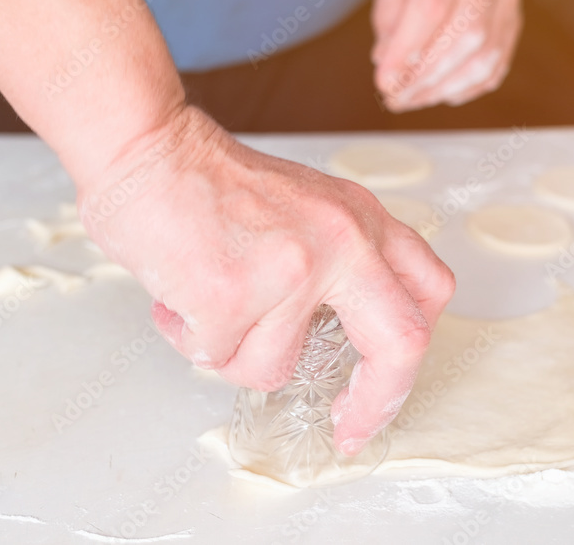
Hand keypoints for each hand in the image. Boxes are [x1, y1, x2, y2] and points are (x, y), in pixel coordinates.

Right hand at [78, 107, 454, 454]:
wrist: (146, 146)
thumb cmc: (210, 182)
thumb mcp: (305, 208)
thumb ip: (336, 263)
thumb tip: (336, 333)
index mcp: (361, 220)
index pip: (427, 292)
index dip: (411, 354)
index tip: (380, 391)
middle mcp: (341, 241)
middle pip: (401, 343)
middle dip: (374, 403)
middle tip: (345, 427)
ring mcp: (292, 269)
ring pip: (272, 367)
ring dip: (230, 351)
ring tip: (205, 302)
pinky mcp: (234, 293)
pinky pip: (214, 355)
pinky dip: (188, 336)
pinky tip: (178, 293)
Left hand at [372, 0, 521, 111]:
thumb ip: (388, 9)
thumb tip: (386, 59)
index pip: (432, 5)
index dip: (407, 50)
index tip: (384, 81)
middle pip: (462, 34)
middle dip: (424, 76)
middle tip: (394, 97)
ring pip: (483, 55)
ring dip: (443, 87)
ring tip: (411, 99)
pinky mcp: (515, 20)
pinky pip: (496, 65)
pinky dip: (466, 88)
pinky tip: (439, 92)